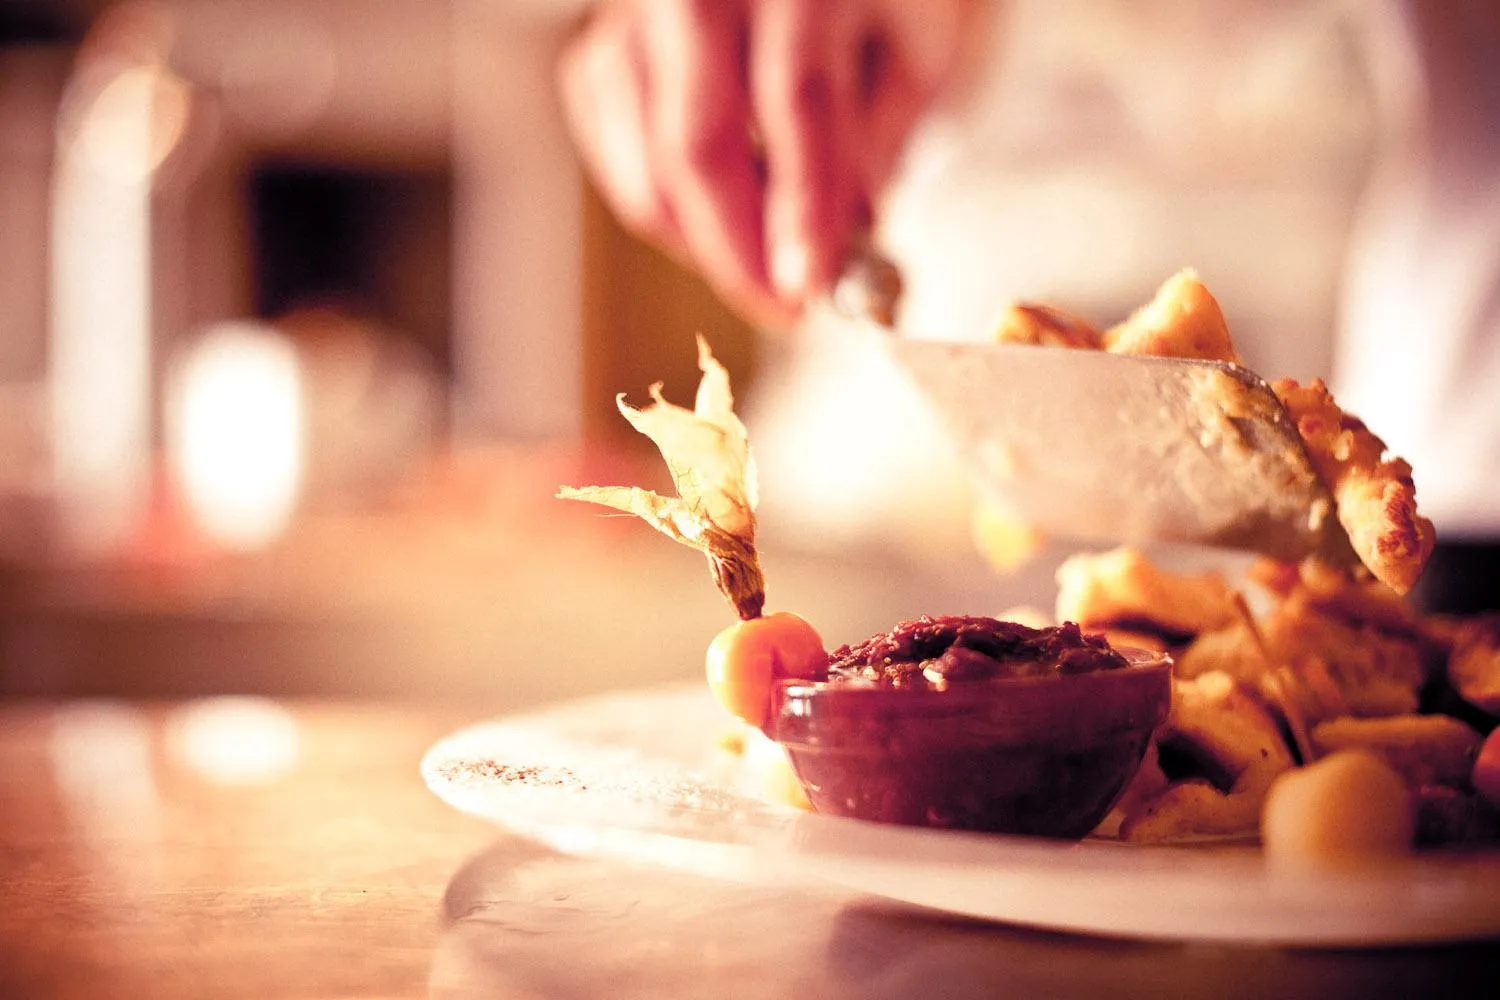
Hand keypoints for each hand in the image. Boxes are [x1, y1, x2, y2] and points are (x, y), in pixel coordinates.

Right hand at [558, 0, 971, 326]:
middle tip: (778, 306)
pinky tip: (704, 221)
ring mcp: (641, 10)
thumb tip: (840, 244)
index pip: (794, 102)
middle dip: (737, 249)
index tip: (812, 284)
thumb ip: (875, 141)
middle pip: (698, 138)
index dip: (802, 208)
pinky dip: (654, 202)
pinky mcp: (604, 39)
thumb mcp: (913, 47)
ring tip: (752, 271)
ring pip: (643, 154)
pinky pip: (611, 147)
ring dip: (697, 240)